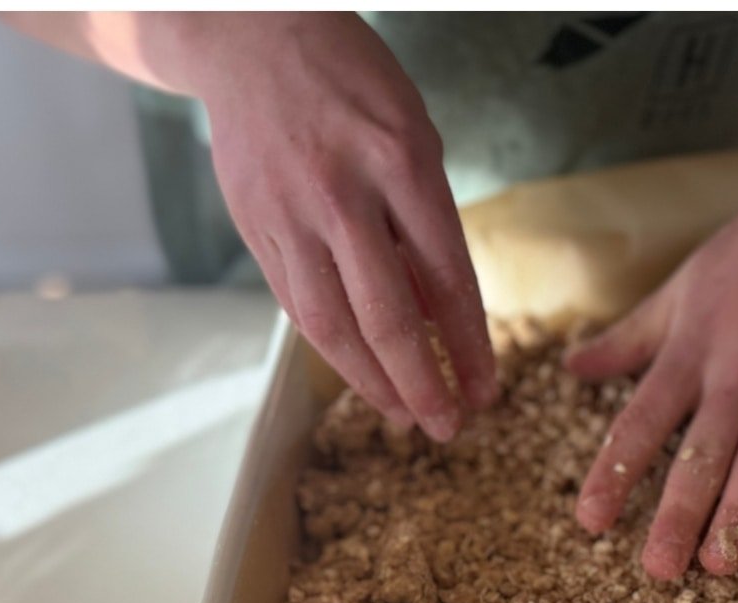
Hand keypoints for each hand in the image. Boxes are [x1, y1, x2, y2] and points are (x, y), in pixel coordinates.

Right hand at [186, 14, 494, 438]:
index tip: (486, 391)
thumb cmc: (353, 88)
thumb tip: (438, 320)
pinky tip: (360, 375)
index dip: (469, 347)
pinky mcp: (256, 227)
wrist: (251, 37)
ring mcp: (292, 213)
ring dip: (373, 384)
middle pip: (388, 318)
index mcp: (401, 163)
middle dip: (423, 385)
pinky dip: (333, 351)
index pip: (448, 281)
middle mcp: (344, 193)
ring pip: (333, 326)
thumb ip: (427, 227)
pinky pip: (298, 306)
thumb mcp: (414, 139)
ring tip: (404, 417)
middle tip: (447, 427)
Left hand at [566, 139, 737, 578]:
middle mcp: (736, 369)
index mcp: (691, 349)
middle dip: (677, 513)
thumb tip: (571, 368)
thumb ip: (628, 338)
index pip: (642, 421)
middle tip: (658, 570)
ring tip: (720, 565)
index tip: (590, 521)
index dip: (615, 472)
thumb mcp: (681, 289)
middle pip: (700, 452)